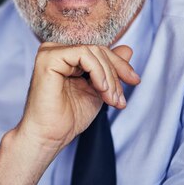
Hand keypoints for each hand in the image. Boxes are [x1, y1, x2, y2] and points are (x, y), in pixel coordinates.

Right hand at [0, 43, 139, 184]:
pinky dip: (98, 72)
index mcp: (65, 57)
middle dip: (116, 74)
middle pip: (98, 50)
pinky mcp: (49, 57)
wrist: (49, 136)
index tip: (135, 82)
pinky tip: (101, 89)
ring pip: (93, 51)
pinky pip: (83, 54)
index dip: (120, 65)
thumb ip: (110, 69)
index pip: (99, 51)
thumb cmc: (68, 118)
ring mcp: (50, 52)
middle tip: (119, 100)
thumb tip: (128, 48)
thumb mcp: (99, 90)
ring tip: (111, 100)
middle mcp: (56, 50)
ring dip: (109, 77)